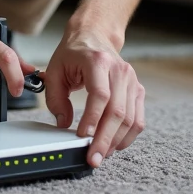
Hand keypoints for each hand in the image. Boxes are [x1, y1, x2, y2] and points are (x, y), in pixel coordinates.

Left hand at [42, 24, 144, 167]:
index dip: (93, 118)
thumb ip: (55, 98)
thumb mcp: (55, 70)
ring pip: (131, 119)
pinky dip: (127, 136)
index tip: (83, 136)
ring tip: (102, 155)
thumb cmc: (74, 53)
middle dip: (105, 139)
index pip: (100, 95)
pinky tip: (114, 145)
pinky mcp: (138, 90)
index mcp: (98, 62)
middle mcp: (119, 70)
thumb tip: (63, 124)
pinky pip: (138, 119)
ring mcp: (132, 81)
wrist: (94, 35)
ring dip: (116, 141)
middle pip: (118, 111)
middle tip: (93, 158)